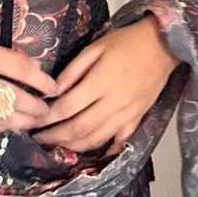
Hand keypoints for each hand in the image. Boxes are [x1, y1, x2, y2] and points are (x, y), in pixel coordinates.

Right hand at [0, 37, 59, 134]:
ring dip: (23, 121)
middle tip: (47, 111)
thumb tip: (29, 69)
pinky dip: (0, 128)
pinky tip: (9, 127)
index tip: (53, 87)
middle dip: (36, 106)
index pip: (19, 67)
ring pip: (2, 115)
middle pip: (15, 96)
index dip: (41, 80)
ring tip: (33, 122)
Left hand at [29, 14, 180, 155]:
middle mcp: (114, 102)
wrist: (163, 45)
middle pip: (80, 128)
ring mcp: (128, 114)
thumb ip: (73, 69)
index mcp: (101, 81)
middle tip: (39, 139)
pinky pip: (120, 141)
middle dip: (56, 137)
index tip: (35, 121)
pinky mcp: (138, 118)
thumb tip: (53, 90)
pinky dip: (104, 150)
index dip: (49, 117)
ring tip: (57, 145)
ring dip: (74, 146)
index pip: (68, 106)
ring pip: (97, 138)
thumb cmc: (126, 42)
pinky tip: (90, 153)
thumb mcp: (96, 47)